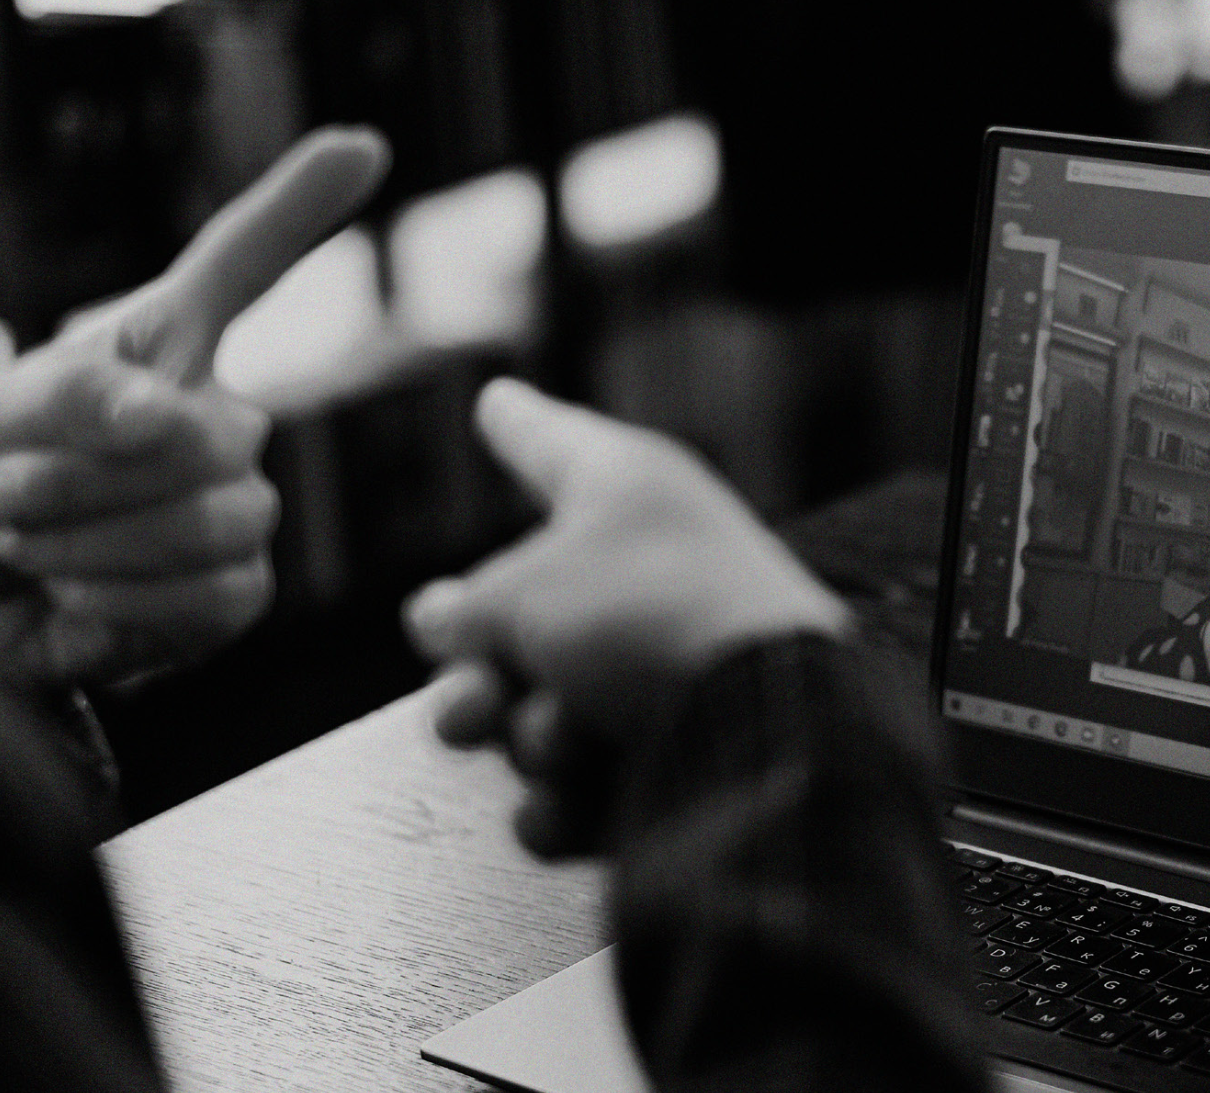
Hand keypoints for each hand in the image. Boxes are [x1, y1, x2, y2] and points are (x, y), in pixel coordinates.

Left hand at [0, 127, 390, 679]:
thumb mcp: (5, 414)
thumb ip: (78, 395)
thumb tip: (163, 418)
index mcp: (167, 349)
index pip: (244, 264)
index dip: (299, 205)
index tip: (363, 143)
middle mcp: (224, 421)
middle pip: (212, 440)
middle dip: (83, 478)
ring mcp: (242, 507)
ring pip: (216, 521)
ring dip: (86, 541)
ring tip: (24, 543)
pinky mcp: (239, 592)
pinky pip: (209, 593)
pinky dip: (117, 601)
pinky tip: (77, 592)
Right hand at [406, 378, 849, 854]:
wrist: (765, 724)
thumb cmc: (642, 616)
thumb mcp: (520, 591)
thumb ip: (465, 607)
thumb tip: (443, 621)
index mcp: (626, 491)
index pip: (551, 444)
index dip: (517, 426)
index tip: (498, 403)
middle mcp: (650, 569)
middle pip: (522, 619)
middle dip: (476, 675)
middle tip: (471, 701)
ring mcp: (668, 666)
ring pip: (545, 710)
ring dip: (530, 737)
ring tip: (558, 739)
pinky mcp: (681, 757)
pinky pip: (585, 786)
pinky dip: (566, 802)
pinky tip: (562, 806)